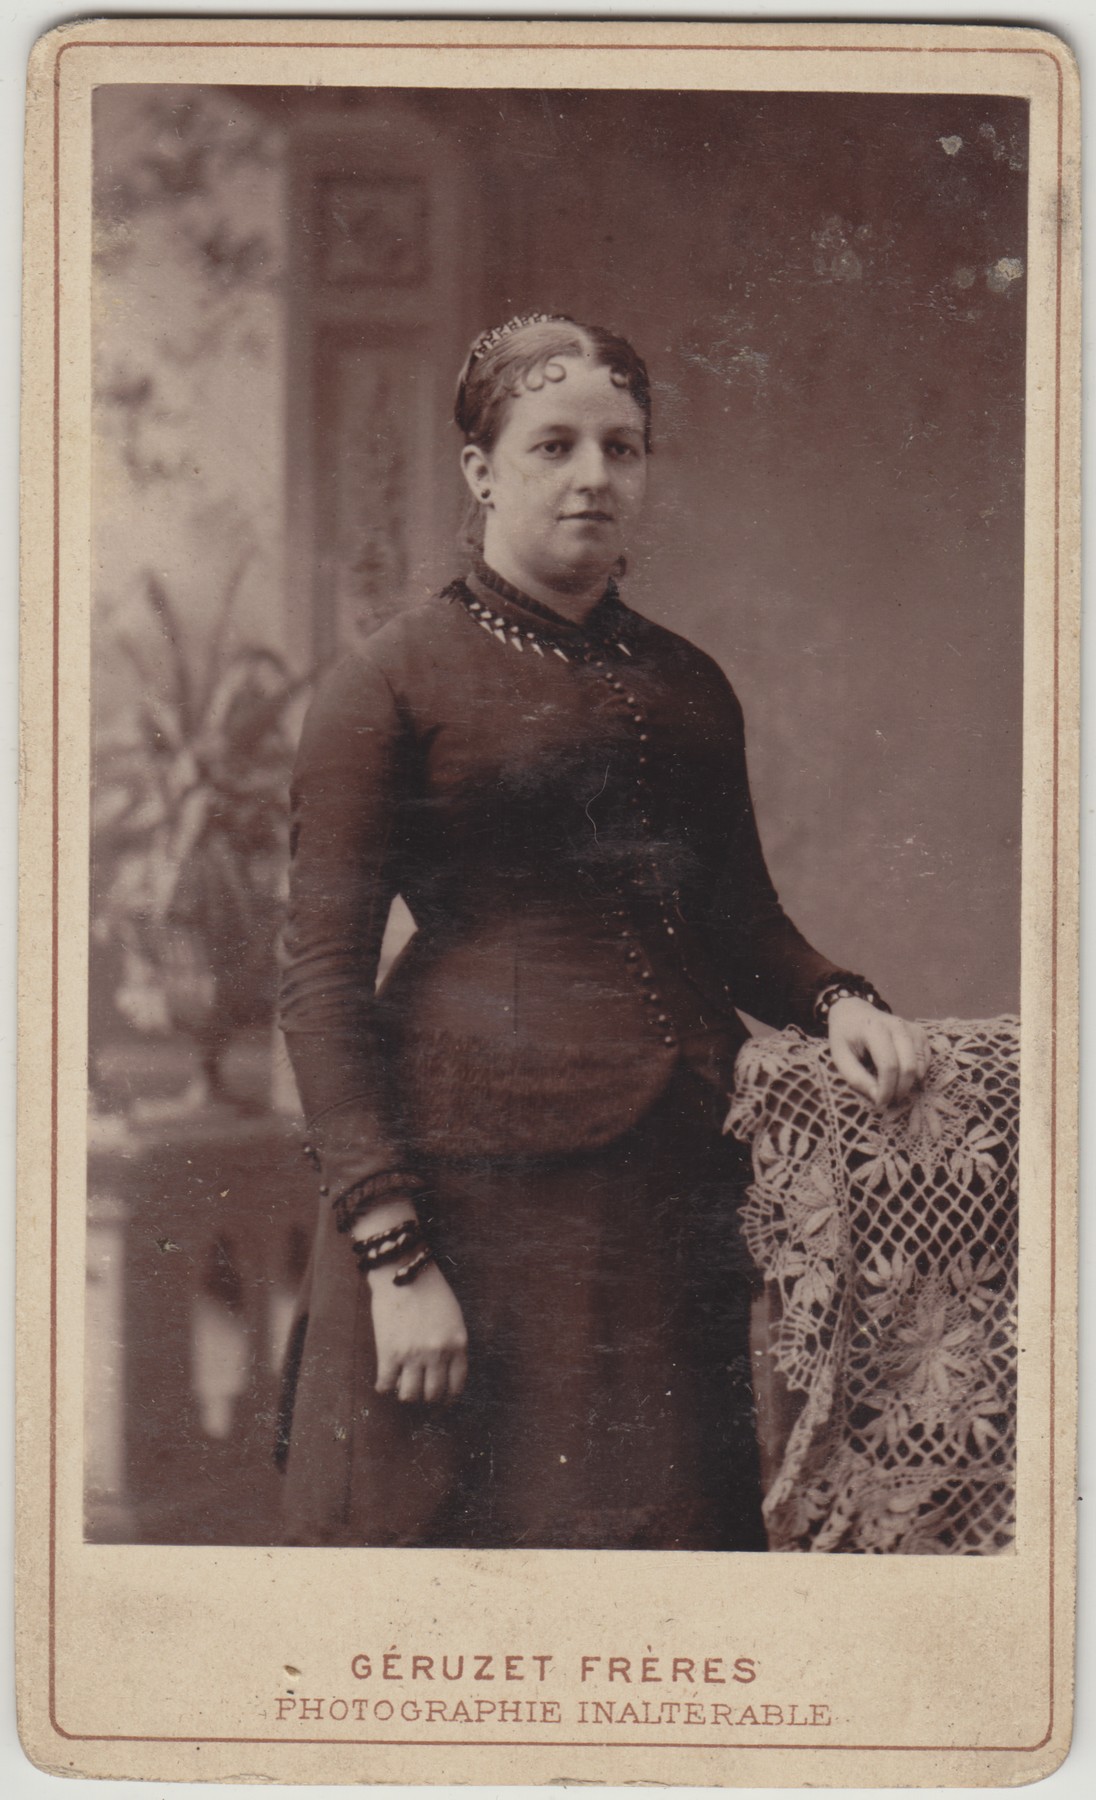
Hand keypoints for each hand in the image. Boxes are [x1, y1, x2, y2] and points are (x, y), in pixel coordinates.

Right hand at [367, 1258, 468, 1404]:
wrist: (402, 1272)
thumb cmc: (429, 1289)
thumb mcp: (453, 1317)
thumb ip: (453, 1343)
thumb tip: (447, 1368)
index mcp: (457, 1344)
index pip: (456, 1385)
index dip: (448, 1398)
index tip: (442, 1402)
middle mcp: (437, 1354)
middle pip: (433, 1393)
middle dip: (426, 1397)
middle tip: (419, 1393)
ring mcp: (413, 1355)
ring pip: (410, 1395)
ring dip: (406, 1394)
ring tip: (402, 1387)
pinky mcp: (389, 1353)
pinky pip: (386, 1384)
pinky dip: (384, 1387)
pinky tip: (384, 1382)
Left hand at [827, 997, 929, 1108]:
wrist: (853, 1012)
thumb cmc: (845, 1037)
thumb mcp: (841, 1058)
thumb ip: (857, 1079)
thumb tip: (878, 1097)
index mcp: (873, 1029)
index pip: (888, 1065)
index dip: (887, 1089)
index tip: (880, 1103)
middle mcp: (896, 1025)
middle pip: (909, 1066)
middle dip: (901, 1089)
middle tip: (889, 1101)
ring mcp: (910, 1027)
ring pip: (920, 1065)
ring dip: (910, 1084)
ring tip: (894, 1090)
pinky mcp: (919, 1032)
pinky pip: (926, 1059)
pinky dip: (918, 1073)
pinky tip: (902, 1075)